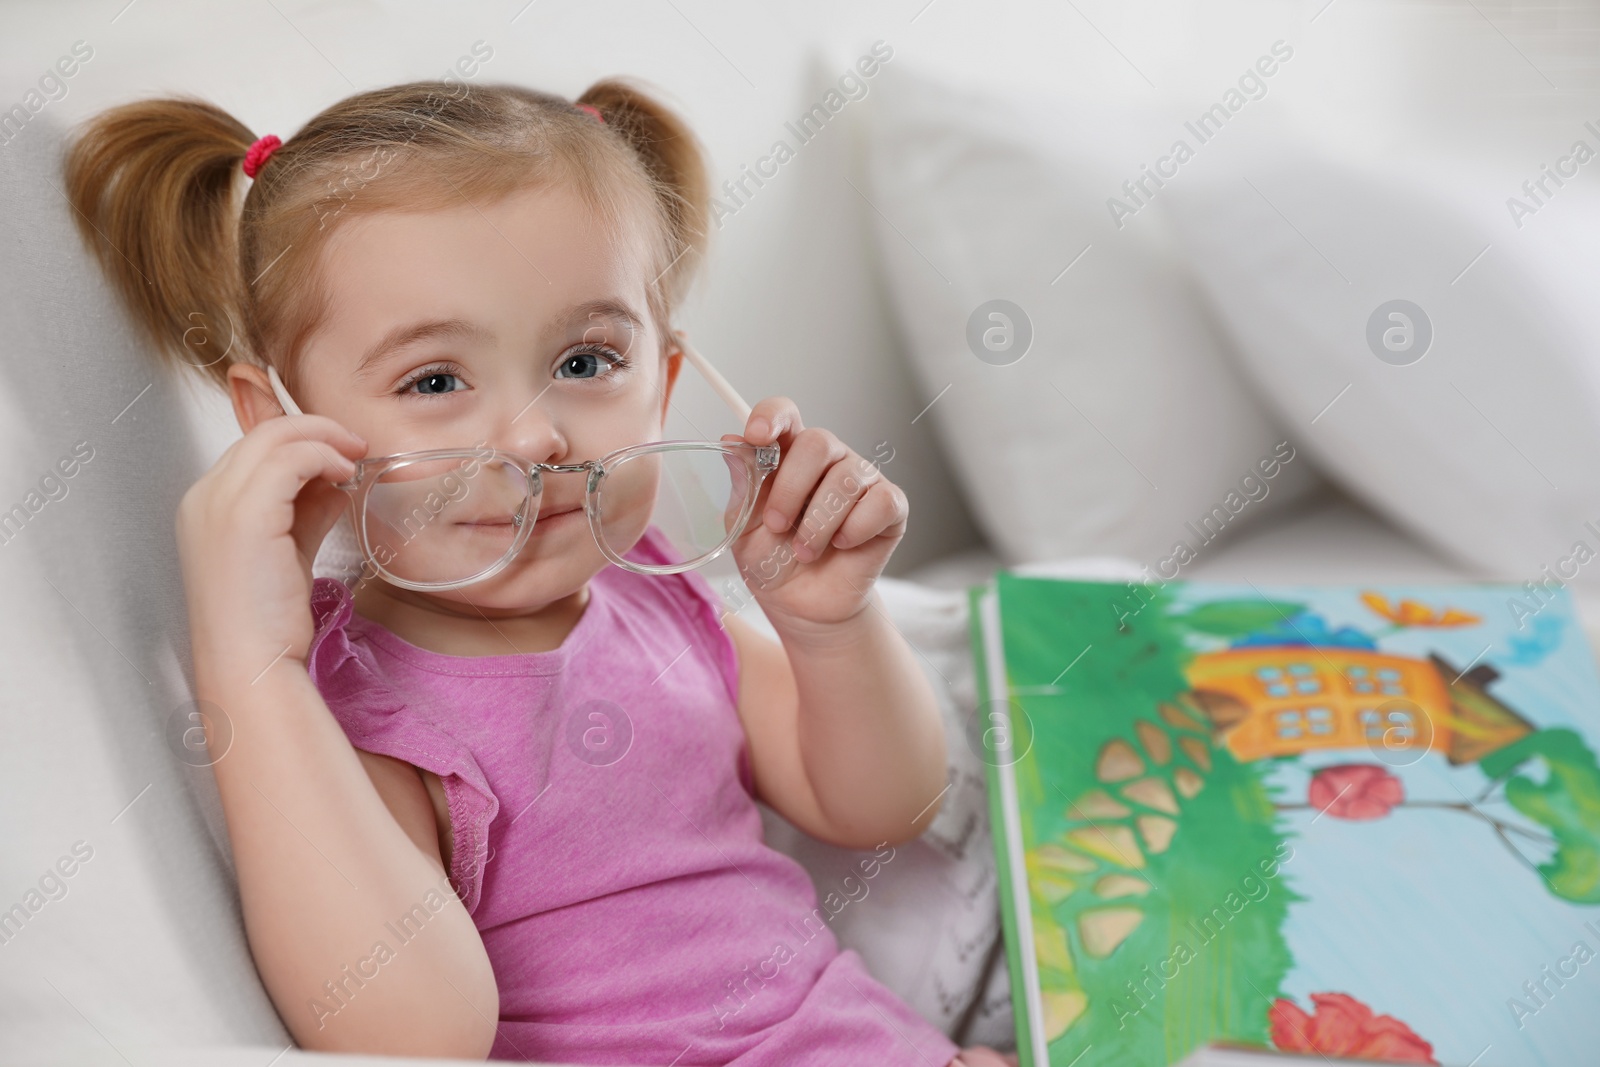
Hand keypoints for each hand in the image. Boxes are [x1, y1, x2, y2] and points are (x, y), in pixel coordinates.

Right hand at [177, 413, 366, 684]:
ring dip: (324, 438)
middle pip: (262, 433)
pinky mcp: (246, 515)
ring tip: (355, 456)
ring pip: (275, 436)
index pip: (253, 449)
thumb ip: (307, 513)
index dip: (300, 443)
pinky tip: (344, 474)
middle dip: (315, 430)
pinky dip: (323, 456)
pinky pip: (290, 459)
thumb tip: (335, 484)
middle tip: (355, 445)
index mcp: (207, 505)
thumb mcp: (290, 552)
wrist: (250, 663)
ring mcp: (220, 502)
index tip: (340, 453)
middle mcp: (204, 496)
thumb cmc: (267, 622)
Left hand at [722, 397, 904, 633]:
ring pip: (847, 478)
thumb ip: (742, 486)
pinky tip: (842, 545)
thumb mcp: (743, 528)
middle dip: (792, 488)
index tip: (755, 436)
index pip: (785, 414)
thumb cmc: (773, 561)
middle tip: (777, 525)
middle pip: (818, 441)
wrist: (802, 606)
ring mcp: (862, 480)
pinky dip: (856, 528)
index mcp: (788, 455)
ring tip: (805, 551)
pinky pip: (881, 502)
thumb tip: (732, 443)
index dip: (771, 416)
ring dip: (818, 523)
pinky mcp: (890, 506)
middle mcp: (828, 460)